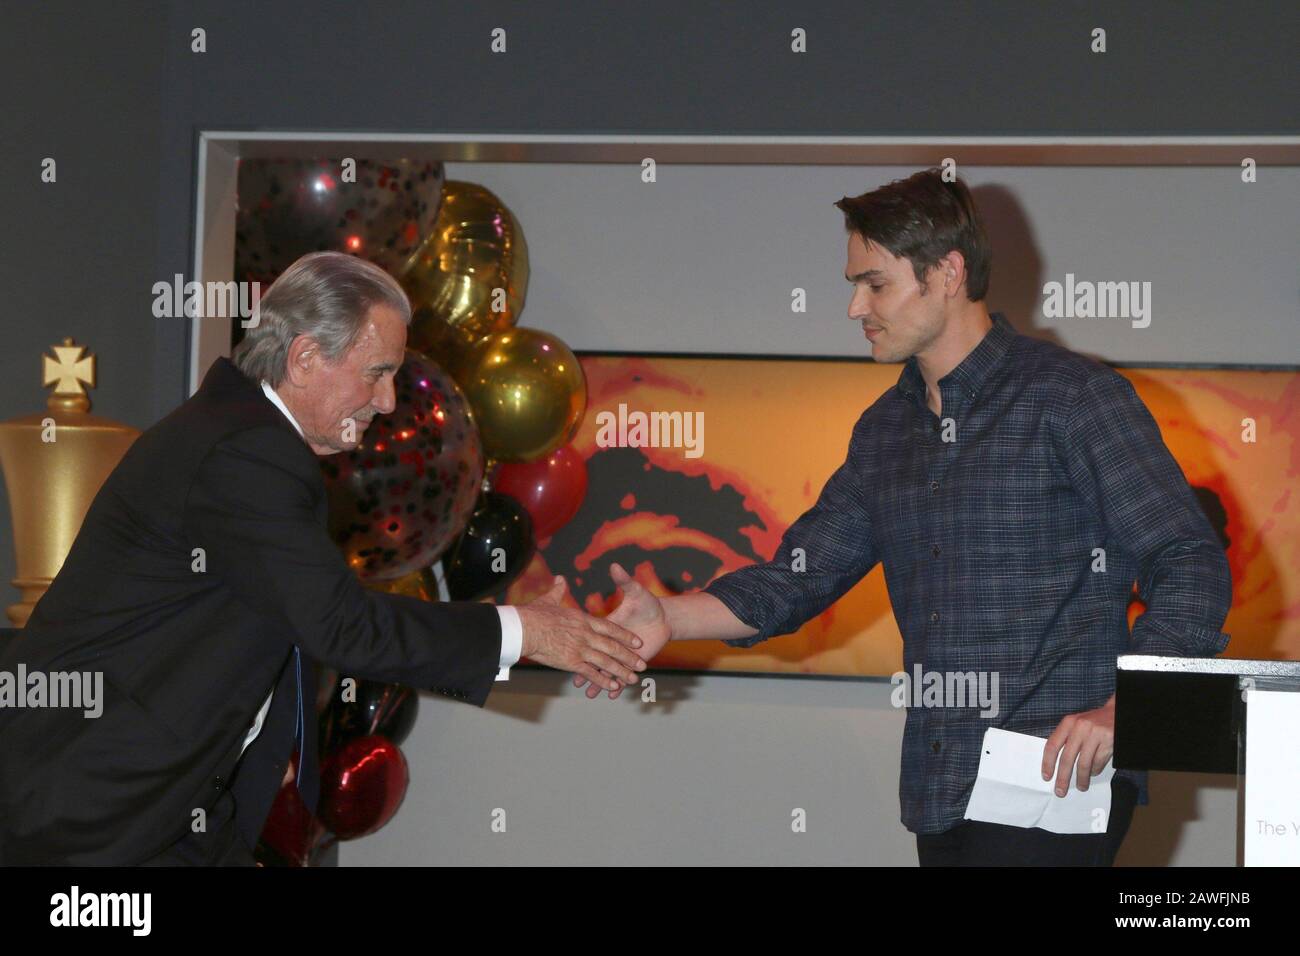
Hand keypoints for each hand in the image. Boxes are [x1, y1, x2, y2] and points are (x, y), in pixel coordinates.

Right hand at [517, 575, 646, 692]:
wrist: (523, 628)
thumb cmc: (533, 614)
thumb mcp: (549, 599)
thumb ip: (558, 590)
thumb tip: (560, 578)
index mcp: (583, 619)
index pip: (611, 628)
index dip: (625, 636)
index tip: (637, 641)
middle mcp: (586, 634)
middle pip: (613, 647)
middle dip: (629, 657)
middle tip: (642, 664)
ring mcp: (580, 649)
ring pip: (606, 662)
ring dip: (622, 672)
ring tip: (633, 679)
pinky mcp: (571, 662)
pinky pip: (591, 673)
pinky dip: (603, 681)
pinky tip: (613, 686)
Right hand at [573, 562, 671, 699]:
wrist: (664, 618)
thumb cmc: (647, 604)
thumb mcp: (635, 591)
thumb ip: (624, 580)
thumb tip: (615, 565)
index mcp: (606, 624)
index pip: (597, 635)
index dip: (586, 644)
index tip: (571, 649)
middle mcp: (608, 640)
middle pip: (600, 656)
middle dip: (592, 668)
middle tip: (579, 680)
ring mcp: (615, 652)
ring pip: (607, 668)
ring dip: (603, 681)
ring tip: (592, 694)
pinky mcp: (625, 661)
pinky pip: (616, 674)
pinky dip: (616, 684)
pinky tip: (612, 694)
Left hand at [1042, 694, 1114, 795]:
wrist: (1115, 713)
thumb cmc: (1093, 722)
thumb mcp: (1076, 724)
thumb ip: (1066, 739)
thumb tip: (1055, 765)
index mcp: (1068, 723)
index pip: (1052, 745)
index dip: (1048, 763)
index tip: (1047, 776)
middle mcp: (1080, 727)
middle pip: (1067, 758)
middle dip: (1063, 778)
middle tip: (1060, 791)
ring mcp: (1095, 734)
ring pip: (1084, 764)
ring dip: (1081, 779)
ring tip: (1081, 787)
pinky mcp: (1109, 741)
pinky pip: (1098, 762)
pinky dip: (1094, 771)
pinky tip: (1093, 773)